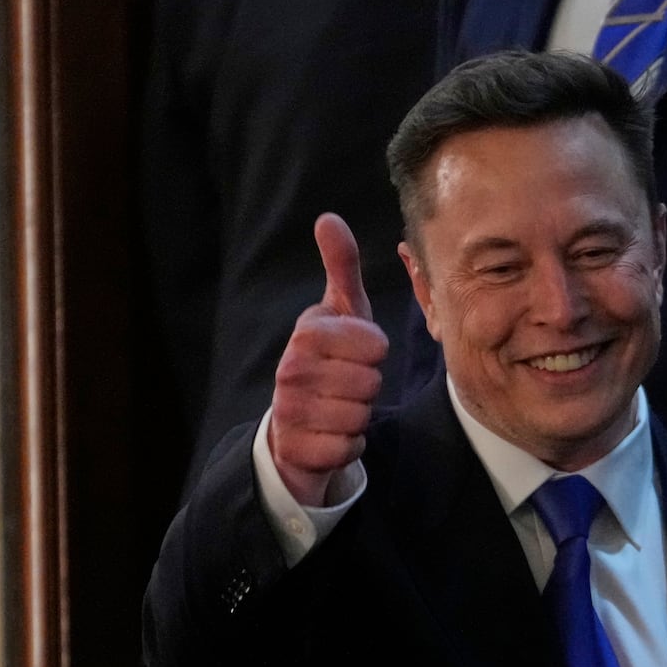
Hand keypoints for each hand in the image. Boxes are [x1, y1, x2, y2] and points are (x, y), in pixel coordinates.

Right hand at [269, 212, 388, 506]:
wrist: (294, 424)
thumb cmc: (329, 361)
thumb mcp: (340, 313)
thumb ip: (341, 267)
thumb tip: (329, 218)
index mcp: (307, 334)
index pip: (376, 345)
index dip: (375, 353)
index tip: (355, 354)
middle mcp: (291, 370)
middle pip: (371, 382)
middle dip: (368, 388)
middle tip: (346, 385)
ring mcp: (290, 410)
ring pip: (362, 416)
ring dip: (359, 417)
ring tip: (338, 407)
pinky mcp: (297, 449)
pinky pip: (349, 447)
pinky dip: (349, 445)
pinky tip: (331, 434)